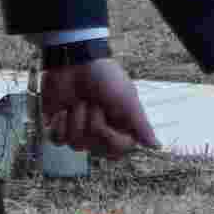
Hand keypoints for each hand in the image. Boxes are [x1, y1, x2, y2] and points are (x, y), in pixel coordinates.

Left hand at [29, 47, 156, 163]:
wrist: (74, 61)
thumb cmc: (105, 77)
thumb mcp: (127, 100)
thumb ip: (140, 125)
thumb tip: (156, 145)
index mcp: (117, 127)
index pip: (115, 151)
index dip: (109, 137)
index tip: (107, 115)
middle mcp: (99, 132)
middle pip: (93, 149)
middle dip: (92, 122)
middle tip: (93, 102)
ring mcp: (78, 129)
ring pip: (75, 144)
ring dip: (76, 118)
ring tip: (78, 101)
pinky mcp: (58, 126)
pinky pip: (57, 140)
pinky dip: (59, 124)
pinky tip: (62, 109)